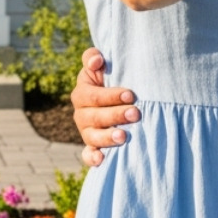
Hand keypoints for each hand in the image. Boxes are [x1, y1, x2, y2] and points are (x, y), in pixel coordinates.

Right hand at [71, 47, 137, 165]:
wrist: (116, 100)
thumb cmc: (109, 79)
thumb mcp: (100, 66)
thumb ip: (93, 57)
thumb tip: (96, 60)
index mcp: (82, 93)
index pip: (92, 96)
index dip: (110, 95)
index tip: (130, 95)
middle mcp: (81, 114)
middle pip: (95, 117)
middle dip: (115, 115)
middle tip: (135, 113)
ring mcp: (86, 132)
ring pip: (92, 137)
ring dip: (107, 138)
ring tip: (123, 136)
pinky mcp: (91, 147)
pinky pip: (88, 155)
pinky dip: (92, 158)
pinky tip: (102, 159)